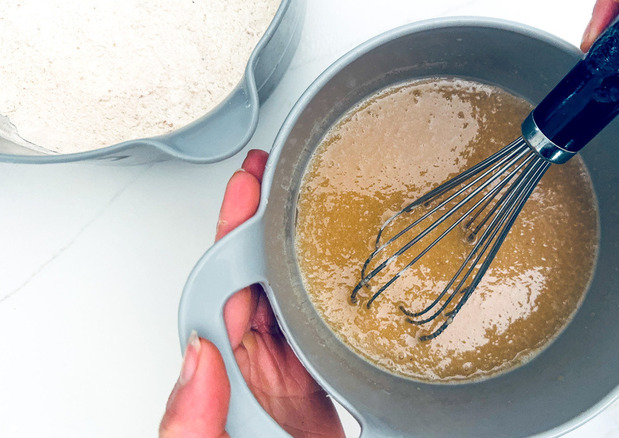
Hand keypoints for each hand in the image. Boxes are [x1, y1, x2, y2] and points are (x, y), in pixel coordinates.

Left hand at [159, 150, 344, 437]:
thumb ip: (188, 424)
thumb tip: (197, 359)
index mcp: (221, 377)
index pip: (225, 289)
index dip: (232, 233)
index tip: (246, 188)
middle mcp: (257, 371)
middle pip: (263, 282)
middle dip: (267, 223)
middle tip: (280, 171)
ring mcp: (293, 379)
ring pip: (300, 300)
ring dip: (304, 250)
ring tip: (312, 202)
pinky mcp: (328, 393)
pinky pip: (336, 332)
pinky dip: (343, 296)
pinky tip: (354, 272)